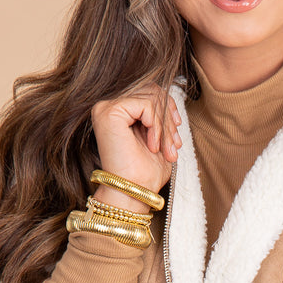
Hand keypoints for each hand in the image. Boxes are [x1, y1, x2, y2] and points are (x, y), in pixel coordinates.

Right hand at [91, 85, 181, 209]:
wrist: (134, 192)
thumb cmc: (145, 171)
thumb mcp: (158, 135)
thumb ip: (159, 112)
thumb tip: (167, 92)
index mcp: (117, 111)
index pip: (149, 92)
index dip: (169, 110)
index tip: (176, 136)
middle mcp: (108, 106)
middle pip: (151, 91)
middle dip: (169, 118)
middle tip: (174, 144)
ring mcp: (106, 107)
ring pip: (151, 97)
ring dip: (165, 126)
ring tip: (166, 148)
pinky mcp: (109, 111)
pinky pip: (146, 105)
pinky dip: (157, 125)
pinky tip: (153, 145)